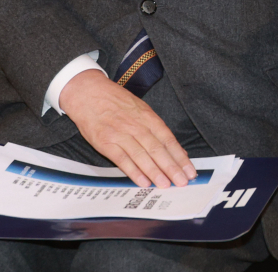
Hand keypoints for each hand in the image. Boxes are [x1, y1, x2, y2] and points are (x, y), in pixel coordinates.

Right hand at [60, 70, 195, 188]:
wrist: (87, 91)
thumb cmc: (115, 100)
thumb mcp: (139, 108)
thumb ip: (156, 128)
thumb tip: (175, 149)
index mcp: (147, 116)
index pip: (168, 139)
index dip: (180, 156)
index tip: (190, 170)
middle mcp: (136, 125)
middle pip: (157, 149)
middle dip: (171, 167)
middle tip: (182, 182)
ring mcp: (120, 133)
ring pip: (141, 155)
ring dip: (154, 172)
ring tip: (165, 185)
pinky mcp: (105, 142)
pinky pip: (121, 159)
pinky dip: (133, 171)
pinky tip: (142, 181)